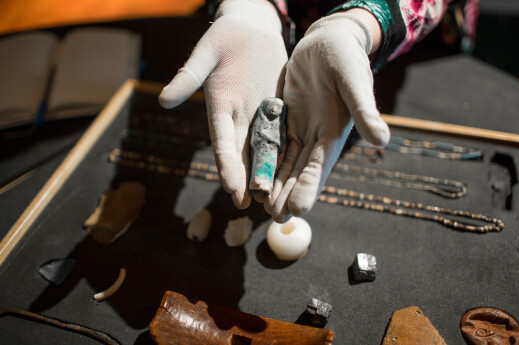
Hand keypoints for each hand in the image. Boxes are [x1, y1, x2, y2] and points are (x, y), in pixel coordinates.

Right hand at [159, 0, 286, 208]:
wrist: (250, 29)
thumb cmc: (224, 36)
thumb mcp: (206, 52)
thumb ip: (188, 76)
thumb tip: (163, 100)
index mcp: (220, 109)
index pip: (223, 145)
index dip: (227, 169)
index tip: (232, 192)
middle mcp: (239, 119)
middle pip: (244, 155)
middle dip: (249, 181)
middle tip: (255, 207)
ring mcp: (260, 116)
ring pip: (265, 150)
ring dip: (270, 174)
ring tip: (276, 199)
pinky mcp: (278, 110)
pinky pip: (285, 134)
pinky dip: (289, 153)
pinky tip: (297, 172)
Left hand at [264, 10, 389, 221]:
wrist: (329, 40)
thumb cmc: (345, 57)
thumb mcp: (354, 80)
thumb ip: (364, 110)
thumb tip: (383, 140)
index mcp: (334, 132)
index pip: (319, 166)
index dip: (308, 188)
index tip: (296, 210)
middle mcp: (318, 136)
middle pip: (301, 172)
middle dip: (289, 195)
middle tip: (274, 218)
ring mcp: (303, 129)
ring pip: (287, 162)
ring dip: (277, 183)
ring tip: (263, 206)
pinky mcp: (289, 119)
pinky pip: (276, 144)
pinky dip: (268, 161)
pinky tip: (255, 175)